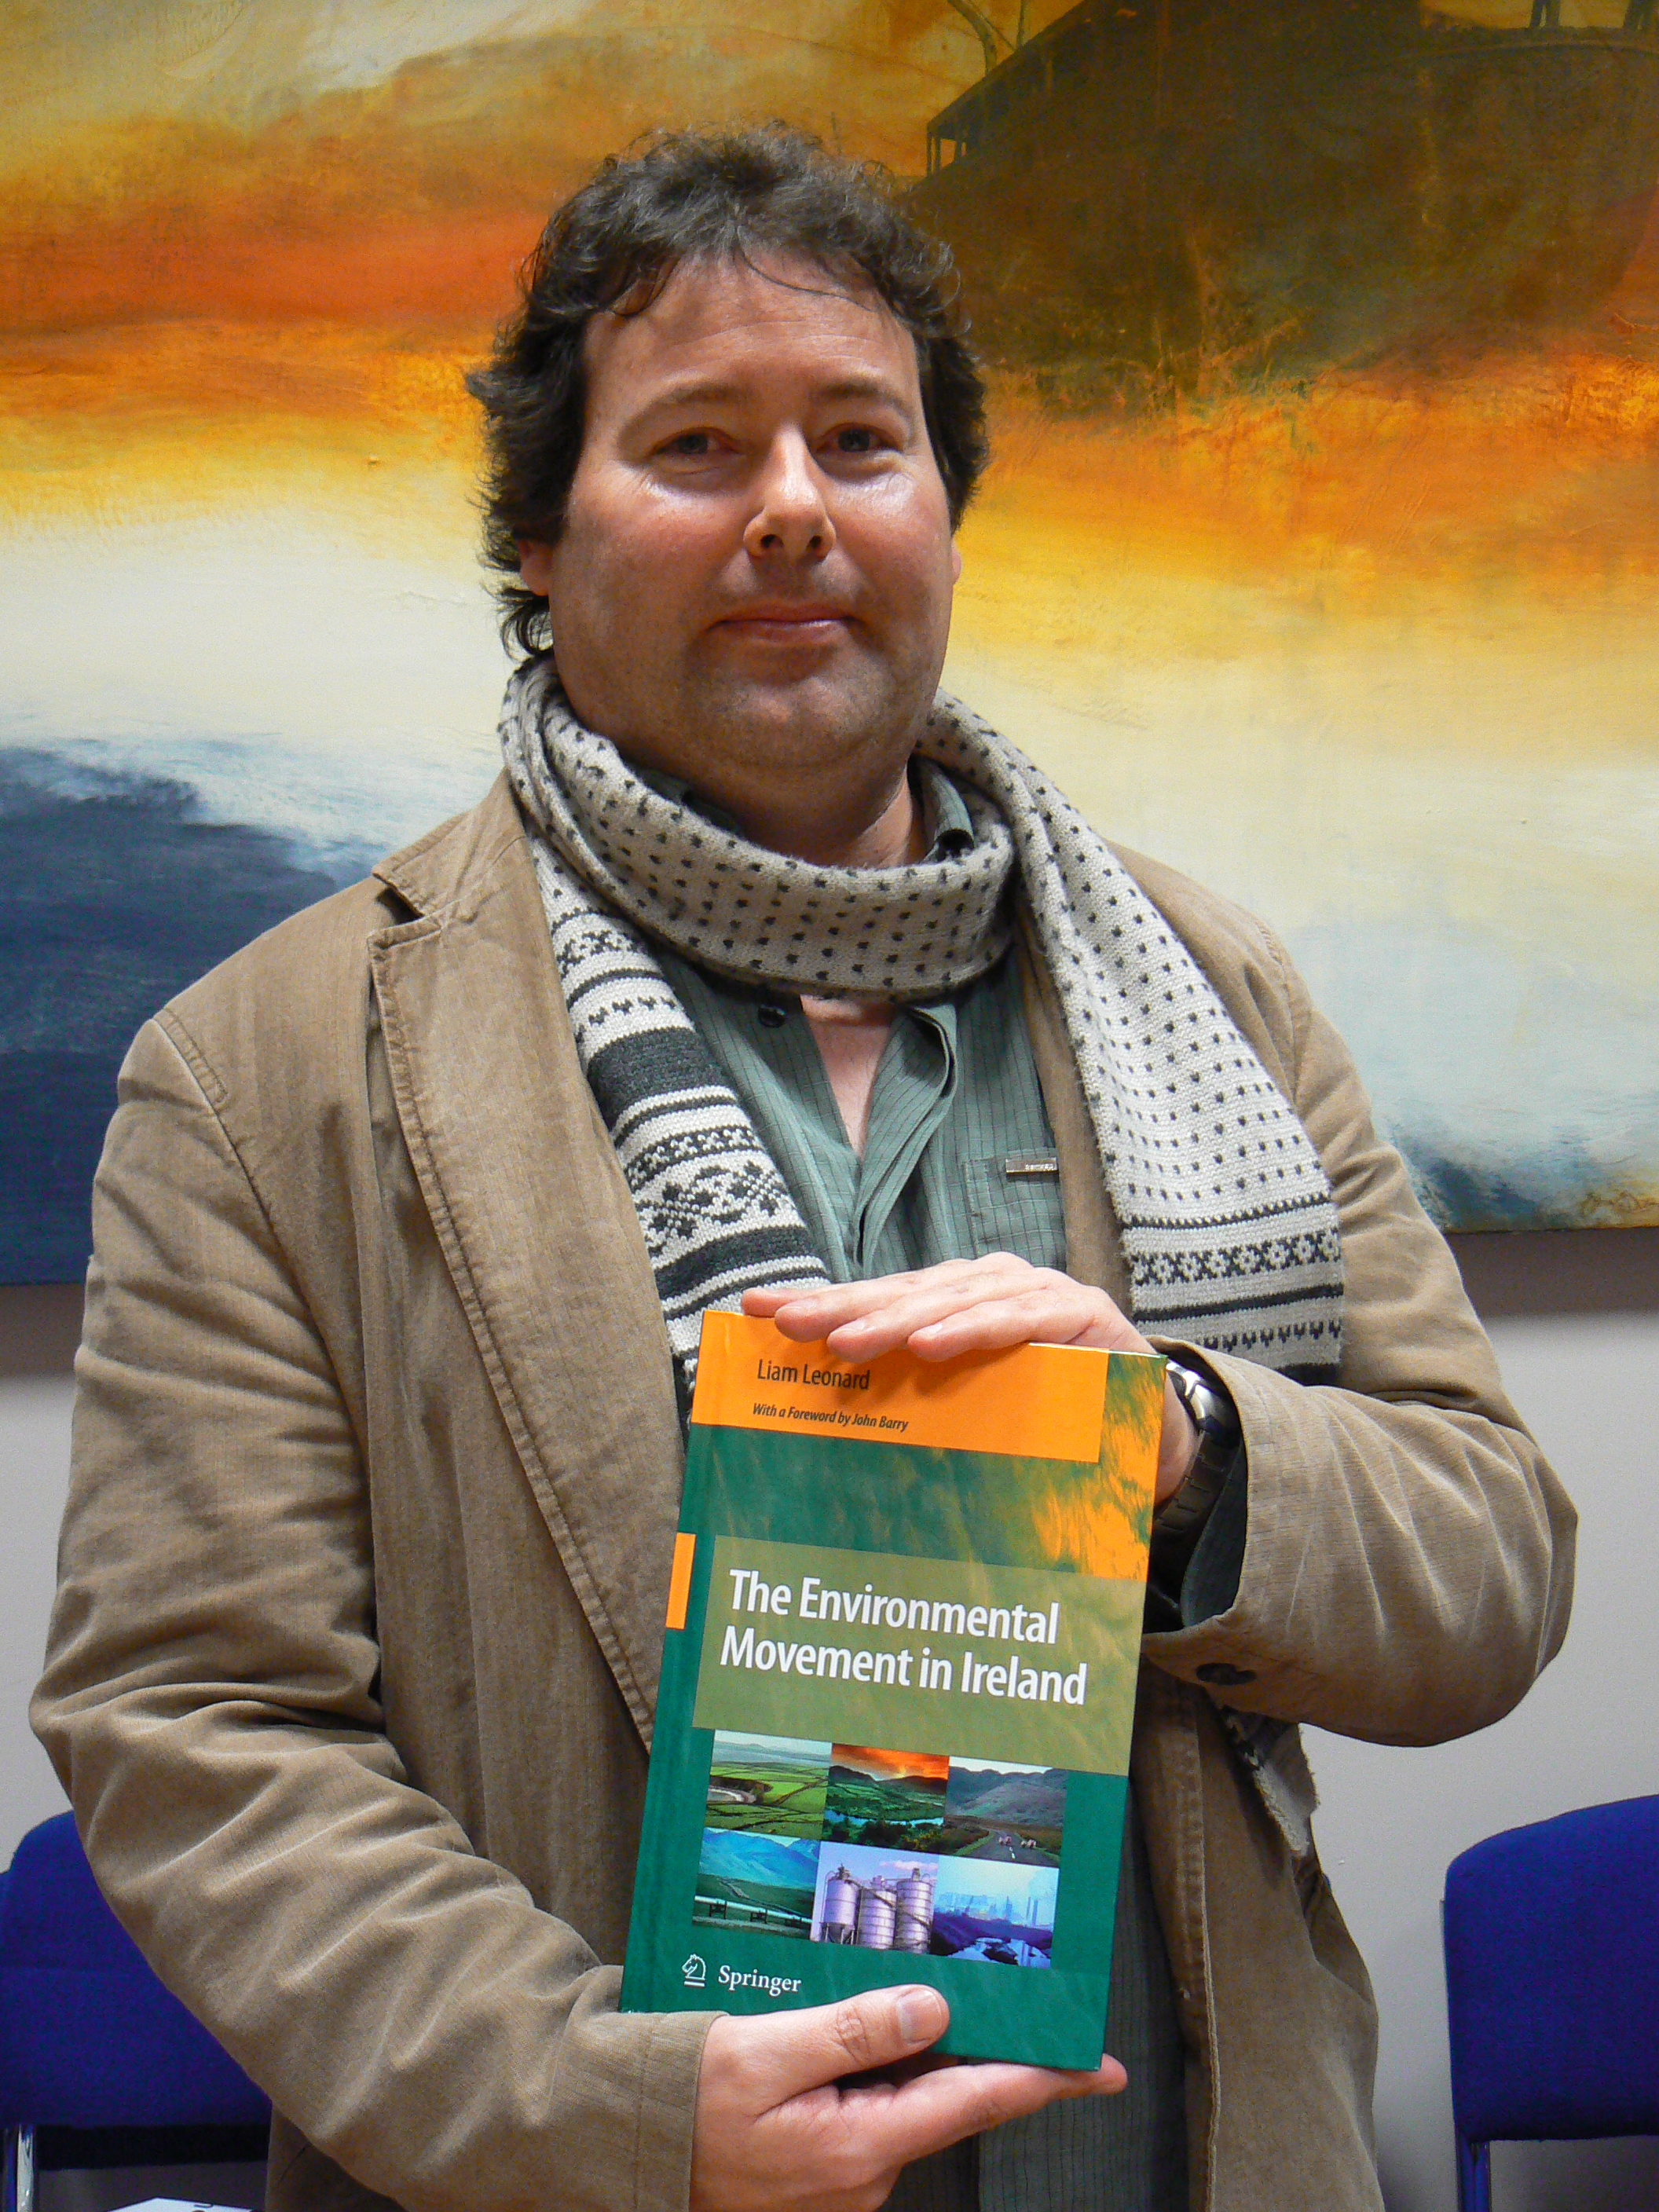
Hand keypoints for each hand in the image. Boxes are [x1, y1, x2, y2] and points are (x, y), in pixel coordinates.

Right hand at [689, 1984, 1123, 2211]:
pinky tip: (846, 2037)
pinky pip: (872, 2113)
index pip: (975, 2102)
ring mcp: (847, 2180)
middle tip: (1002, 1995)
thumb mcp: (765, 2052)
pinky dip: (875, 2074)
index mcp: (859, 2146)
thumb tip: (932, 2009)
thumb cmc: (687, 2102)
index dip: (1042, 2079)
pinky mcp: (826, 2172)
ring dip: (910, 2056)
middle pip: (945, 2097)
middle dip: (973, 2047)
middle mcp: (865, 2174)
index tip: (1100, 2067)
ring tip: (890, 2004)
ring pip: (906, 2101)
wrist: (628, 2150)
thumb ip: (853, 2030)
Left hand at [743, 1255, 1197, 1504]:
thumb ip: (913, 1402)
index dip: (818, 1301)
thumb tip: (815, 1428)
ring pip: (954, 1301)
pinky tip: (932, 1345)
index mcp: (952, 1304)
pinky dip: (975, 1329)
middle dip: (842, 1307)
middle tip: (789, 1325)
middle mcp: (988, 1286)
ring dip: (898, 1320)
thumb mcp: (967, 1411)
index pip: (875, 1300)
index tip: (754, 1311)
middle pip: (904, 1295)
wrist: (1149, 1433)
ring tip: (848, 1340)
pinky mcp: (1083, 1312)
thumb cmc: (1044, 1420)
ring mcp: (1037, 1293)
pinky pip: (1022, 1319)